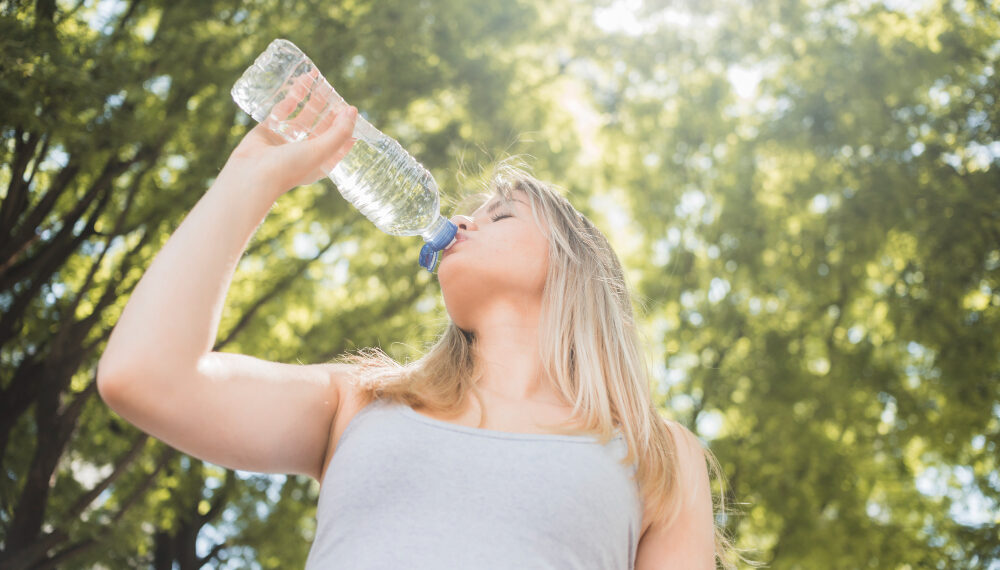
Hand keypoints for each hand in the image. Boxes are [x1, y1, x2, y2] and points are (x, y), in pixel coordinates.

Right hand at [221, 74, 357, 197]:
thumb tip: (353, 110)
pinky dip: (290, 98)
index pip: (339, 143)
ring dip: (309, 99)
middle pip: (320, 126)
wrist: (251, 174)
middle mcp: (304, 152)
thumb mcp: (322, 150)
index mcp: (320, 162)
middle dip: (327, 108)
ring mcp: (286, 141)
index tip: (351, 109)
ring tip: (315, 78)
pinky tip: (299, 84)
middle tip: (333, 89)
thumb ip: (340, 132)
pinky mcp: (268, 130)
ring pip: (301, 115)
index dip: (346, 127)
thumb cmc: (290, 167)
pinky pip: (281, 111)